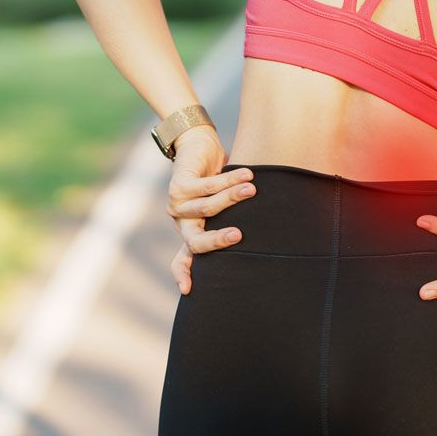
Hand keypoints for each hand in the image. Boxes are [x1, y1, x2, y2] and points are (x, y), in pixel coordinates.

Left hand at [164, 126, 254, 294]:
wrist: (197, 145)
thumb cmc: (216, 176)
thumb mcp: (222, 203)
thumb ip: (229, 218)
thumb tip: (259, 237)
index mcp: (191, 230)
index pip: (183, 259)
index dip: (184, 274)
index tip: (188, 290)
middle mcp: (182, 222)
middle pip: (195, 242)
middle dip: (217, 241)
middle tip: (238, 236)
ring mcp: (177, 205)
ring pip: (208, 209)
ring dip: (233, 197)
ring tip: (252, 189)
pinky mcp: (178, 186)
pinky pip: (208, 187)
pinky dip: (229, 180)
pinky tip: (247, 175)